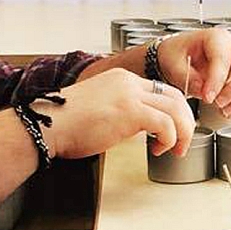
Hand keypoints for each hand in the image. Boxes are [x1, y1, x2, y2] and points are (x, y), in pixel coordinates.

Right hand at [37, 69, 195, 158]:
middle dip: (185, 122)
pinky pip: (166, 124)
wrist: (45, 125)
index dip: (173, 113)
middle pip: (176, 97)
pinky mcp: (129, 111)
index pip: (161, 91)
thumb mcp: (101, 110)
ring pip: (176, 109)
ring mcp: (130, 95)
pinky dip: (170, 139)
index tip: (173, 131)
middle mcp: (129, 82)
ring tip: (175, 150)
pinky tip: (158, 149)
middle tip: (182, 144)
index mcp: (122, 79)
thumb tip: (142, 129)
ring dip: (182, 133)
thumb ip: (124, 113)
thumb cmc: (65, 125)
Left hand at [157, 28, 230, 118]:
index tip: (207, 96)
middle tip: (217, 103)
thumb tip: (203, 90)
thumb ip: (186, 76)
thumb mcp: (173, 63)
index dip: (217, 80)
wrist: (180, 58)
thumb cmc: (178, 55)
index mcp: (216, 37)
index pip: (223, 58)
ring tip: (224, 110)